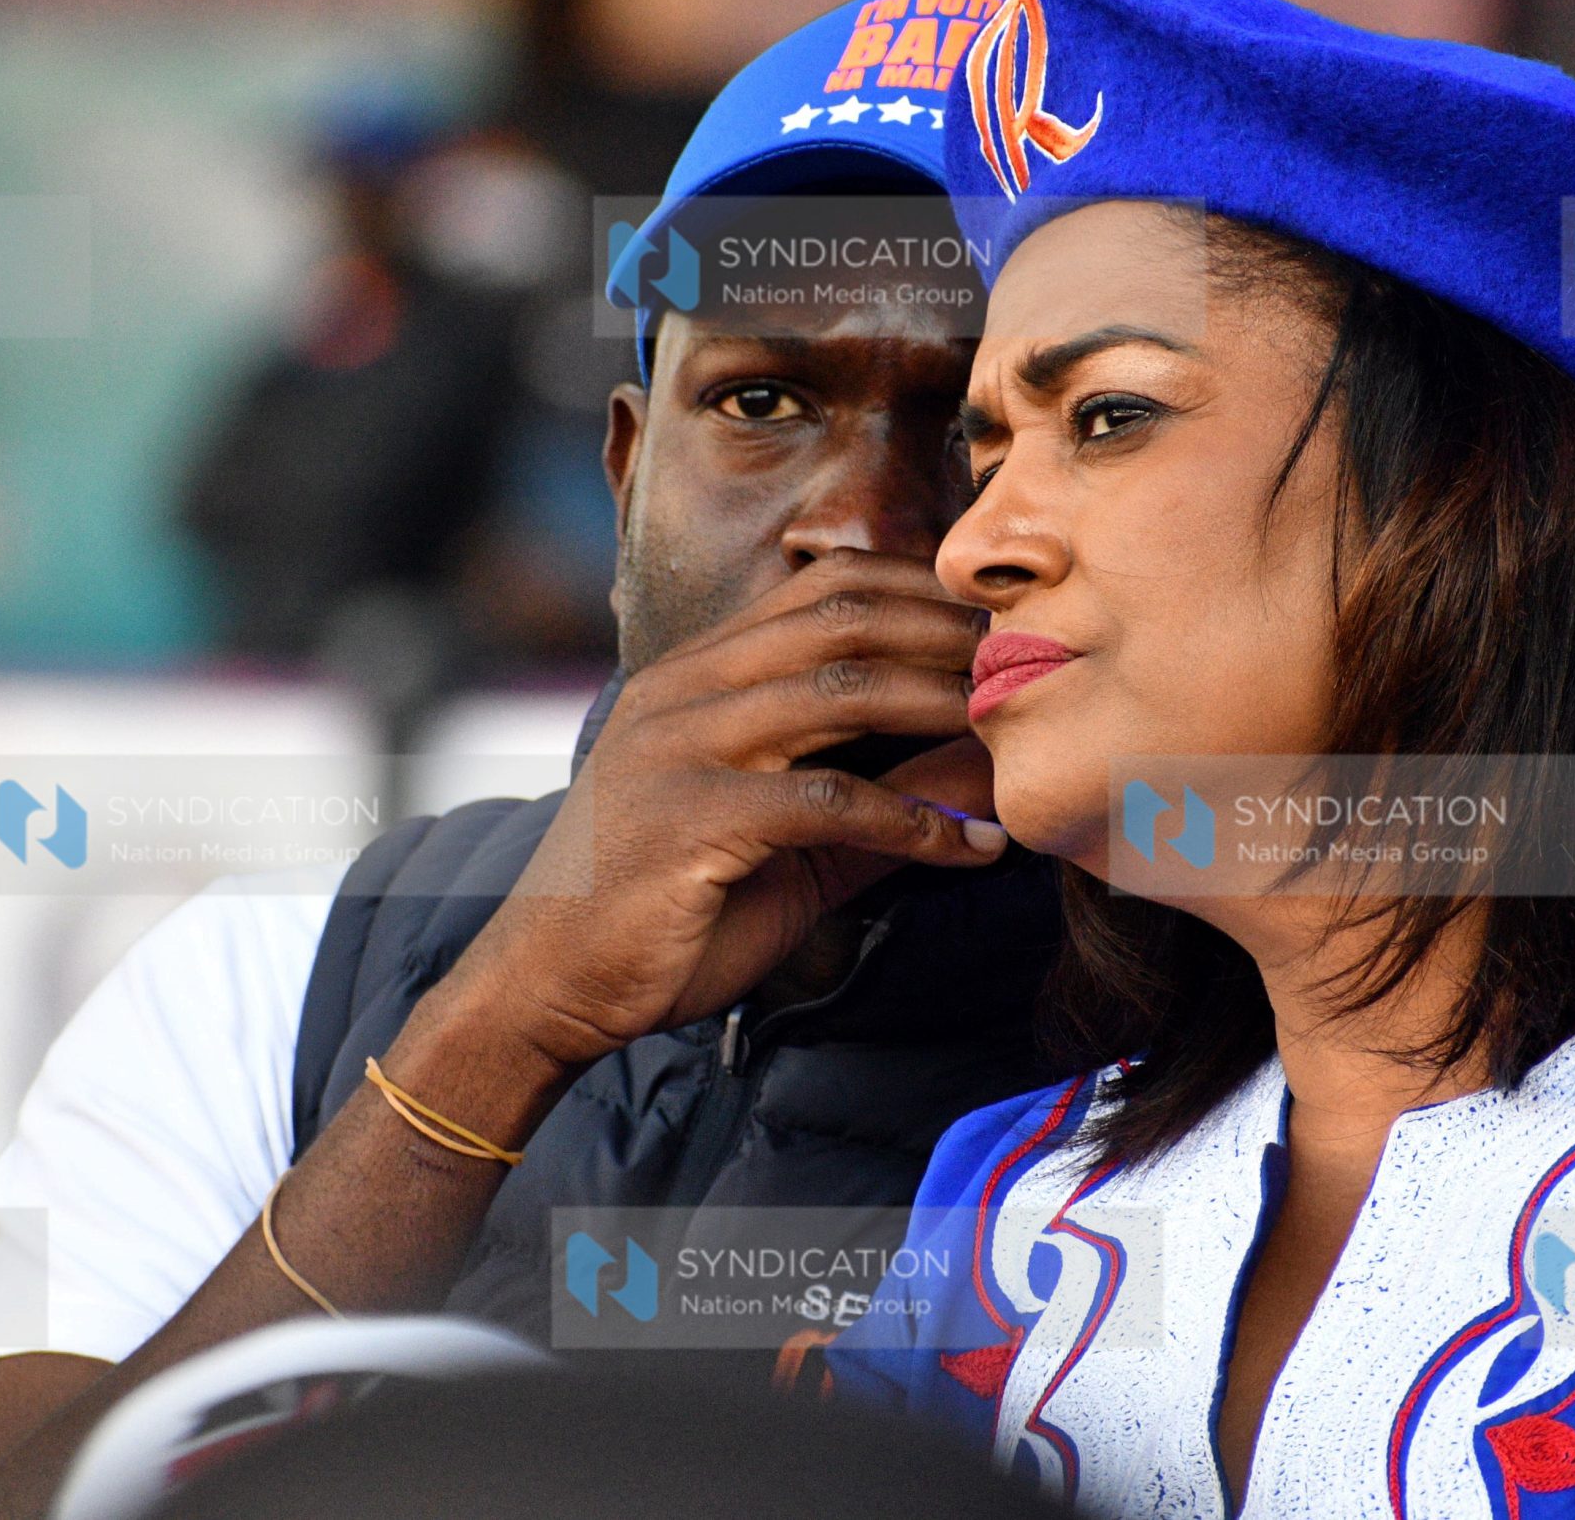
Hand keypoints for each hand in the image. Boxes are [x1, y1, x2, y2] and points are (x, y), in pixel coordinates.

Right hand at [427, 549, 1006, 1072]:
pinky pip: (824, 801)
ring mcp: (679, 748)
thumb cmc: (665, 913)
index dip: (922, 593)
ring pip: (838, 691)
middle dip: (947, 635)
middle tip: (1031, 664)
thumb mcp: (786, 849)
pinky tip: (966, 847)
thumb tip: (987, 771)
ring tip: (1014, 732)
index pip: (824, 589)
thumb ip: (878, 805)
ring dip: (941, 708)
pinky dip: (909, 820)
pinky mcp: (688, 819)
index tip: (1001, 625)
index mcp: (697, 675)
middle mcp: (684, 691)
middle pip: (842, 620)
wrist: (543, 986)